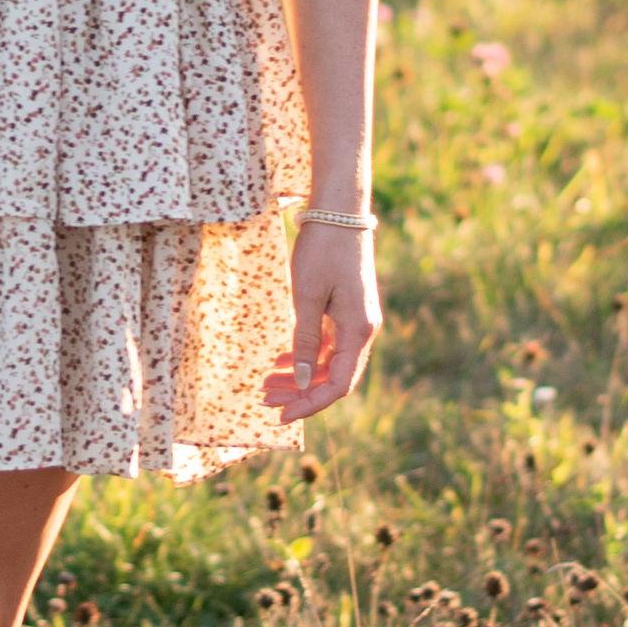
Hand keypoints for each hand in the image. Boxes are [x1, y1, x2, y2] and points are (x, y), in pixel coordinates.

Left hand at [268, 212, 381, 421]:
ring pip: (329, 362)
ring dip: (300, 376)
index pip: (338, 385)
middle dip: (300, 394)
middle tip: (265, 401)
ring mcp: (355, 320)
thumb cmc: (322, 250)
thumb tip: (304, 383)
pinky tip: (282, 362)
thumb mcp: (306, 297)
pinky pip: (328, 344)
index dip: (310, 405)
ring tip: (267, 384)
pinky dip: (305, 356)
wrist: (340, 210)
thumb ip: (305, 342)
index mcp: (358, 331)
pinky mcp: (346, 309)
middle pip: (333, 377)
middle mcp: (362, 330)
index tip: (282, 416)